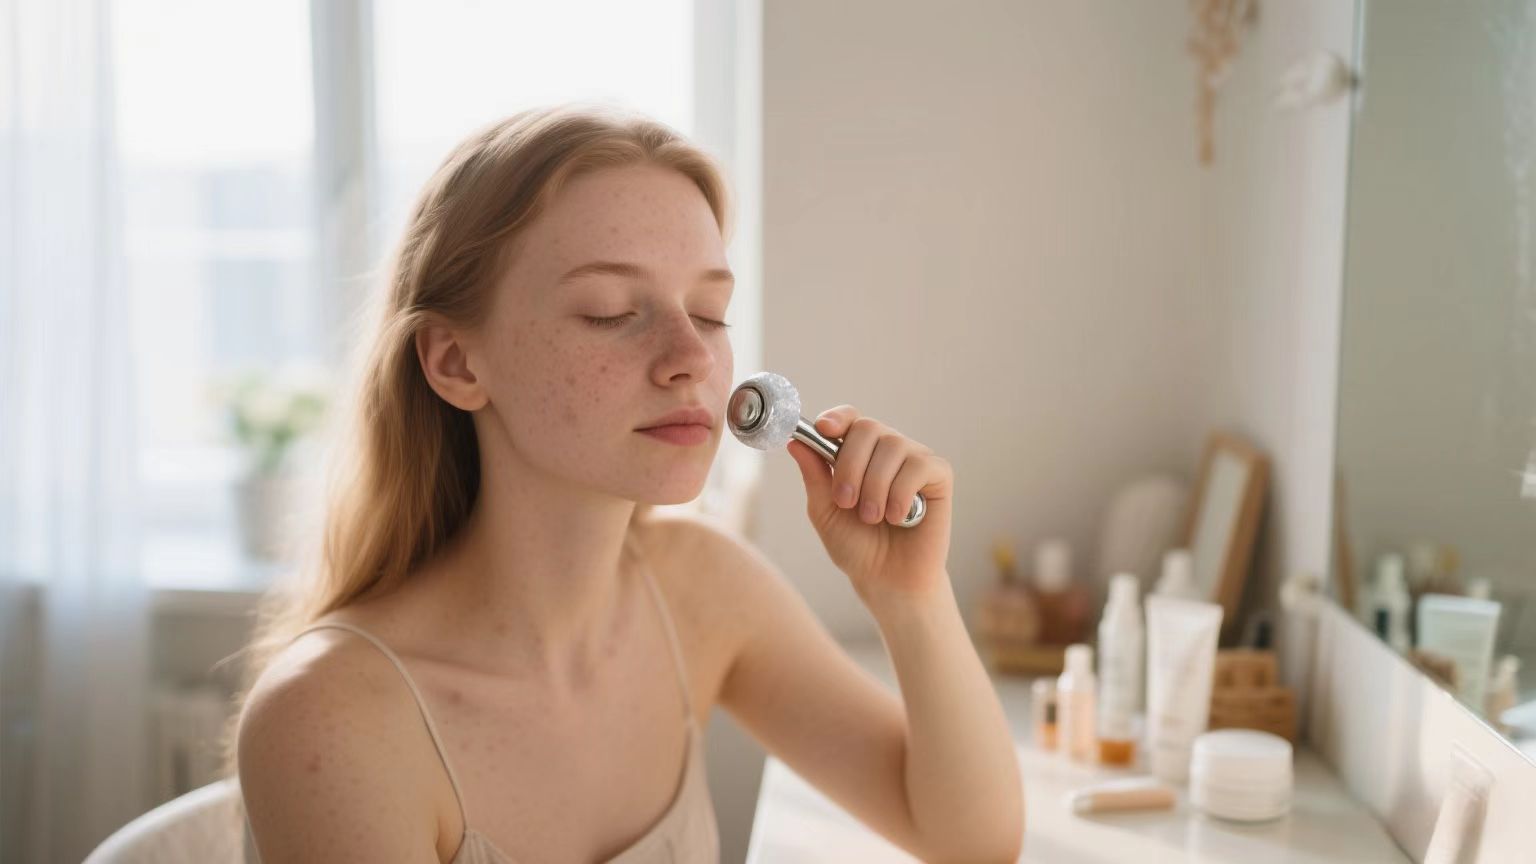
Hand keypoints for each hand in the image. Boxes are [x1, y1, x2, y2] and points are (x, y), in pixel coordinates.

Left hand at [785, 405, 953, 609]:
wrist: (886, 579)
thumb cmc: (856, 545)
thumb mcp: (824, 510)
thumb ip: (814, 475)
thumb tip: (796, 442)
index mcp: (858, 453)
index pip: (849, 418)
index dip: (837, 418)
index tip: (824, 430)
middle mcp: (887, 449)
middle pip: (868, 428)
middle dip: (850, 466)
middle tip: (846, 501)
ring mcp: (914, 459)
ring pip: (893, 446)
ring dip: (875, 487)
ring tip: (871, 517)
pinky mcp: (938, 475)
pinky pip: (918, 465)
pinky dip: (901, 494)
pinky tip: (898, 518)